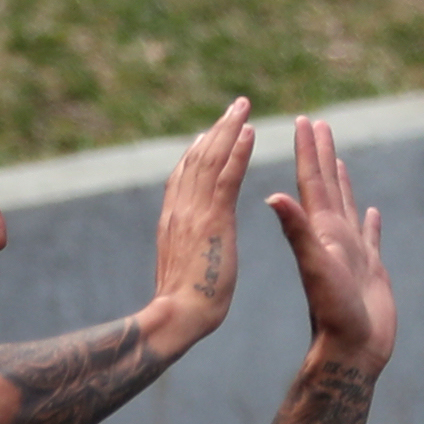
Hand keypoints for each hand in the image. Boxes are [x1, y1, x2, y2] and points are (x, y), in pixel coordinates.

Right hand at [146, 97, 256, 352]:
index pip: (184, 175)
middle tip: (234, 108)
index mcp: (173, 220)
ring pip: (211, 159)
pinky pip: (228, 177)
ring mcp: (195, 212)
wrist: (179, 315)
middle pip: (197, 158)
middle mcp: (180, 209)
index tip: (211, 133)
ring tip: (243, 108)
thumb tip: (189, 244)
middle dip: (216, 130)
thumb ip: (185, 247)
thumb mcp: (181, 266)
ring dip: (228, 130)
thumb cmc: (183, 303)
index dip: (198, 151)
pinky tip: (250, 133)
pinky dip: (238, 152)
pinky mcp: (214, 219)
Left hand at [264, 114, 392, 368]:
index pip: (311, 181)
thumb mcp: (314, 266)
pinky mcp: (369, 271)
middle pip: (326, 186)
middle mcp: (332, 238)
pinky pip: (369, 238)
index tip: (303, 119)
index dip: (308, 150)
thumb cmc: (333, 313)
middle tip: (317, 123)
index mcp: (320, 231)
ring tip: (338, 158)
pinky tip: (372, 211)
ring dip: (341, 182)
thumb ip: (298, 230)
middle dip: (321, 154)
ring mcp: (351, 253)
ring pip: (345, 207)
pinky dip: (370, 222)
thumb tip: (272, 196)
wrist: (349, 353)